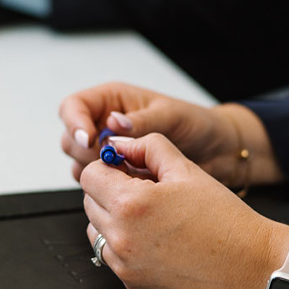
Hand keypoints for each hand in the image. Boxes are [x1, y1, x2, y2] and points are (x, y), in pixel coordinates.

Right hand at [58, 82, 282, 184]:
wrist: (217, 152)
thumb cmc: (197, 125)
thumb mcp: (172, 116)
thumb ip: (143, 120)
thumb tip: (115, 123)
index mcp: (112, 101)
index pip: (74, 107)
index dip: (75, 123)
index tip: (90, 140)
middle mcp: (105, 125)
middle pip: (72, 138)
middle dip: (85, 151)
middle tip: (108, 160)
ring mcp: (110, 151)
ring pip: (80, 163)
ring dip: (96, 171)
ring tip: (125, 173)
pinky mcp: (118, 174)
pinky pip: (98, 183)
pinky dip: (107, 187)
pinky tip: (129, 186)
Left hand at [81, 134, 288, 288]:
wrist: (250, 265)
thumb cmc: (224, 218)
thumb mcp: (185, 168)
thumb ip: (146, 147)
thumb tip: (118, 144)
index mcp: (130, 205)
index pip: (90, 175)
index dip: (109, 167)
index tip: (129, 169)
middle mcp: (121, 238)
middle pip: (89, 202)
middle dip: (110, 191)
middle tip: (146, 191)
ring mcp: (125, 265)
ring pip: (96, 230)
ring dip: (113, 218)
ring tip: (151, 216)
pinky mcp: (132, 283)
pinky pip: (112, 256)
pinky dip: (124, 244)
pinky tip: (156, 238)